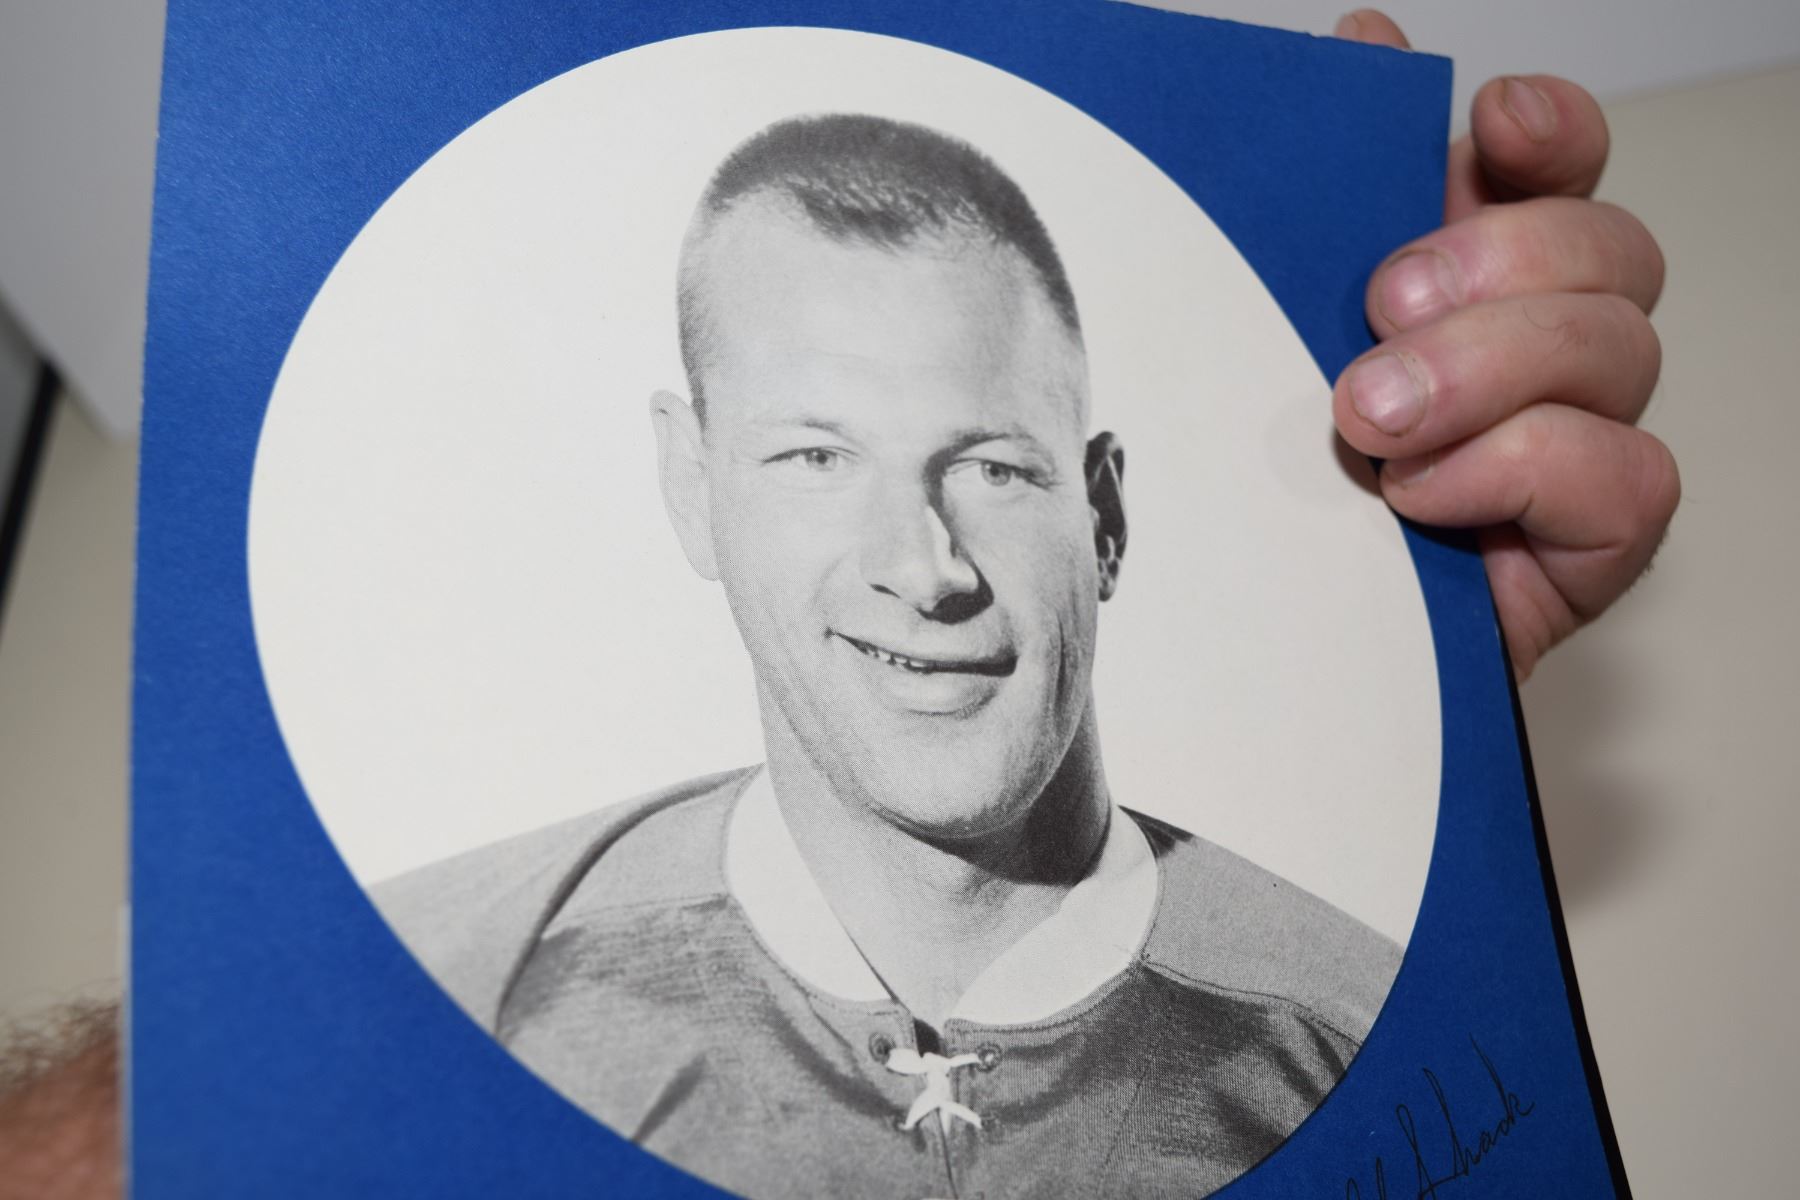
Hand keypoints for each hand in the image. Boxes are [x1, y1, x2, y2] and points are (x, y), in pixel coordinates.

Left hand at [1330, 10, 1678, 679]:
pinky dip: (1515, 470)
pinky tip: (1422, 498)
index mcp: (1472, 273)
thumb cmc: (1278, 478)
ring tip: (1371, 422)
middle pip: (1608, 250)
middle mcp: (1540, 345)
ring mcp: (1576, 437)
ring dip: (1486, 371)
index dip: (1549, 131)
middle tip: (1380, 314)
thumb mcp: (1275, 323)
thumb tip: (1364, 42)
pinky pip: (1625, 474)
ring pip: (1620, 349)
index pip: (1559, 168)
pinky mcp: (1594, 537)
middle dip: (1496, 267)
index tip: (1495, 122)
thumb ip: (1320, 195)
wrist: (1272, 639)